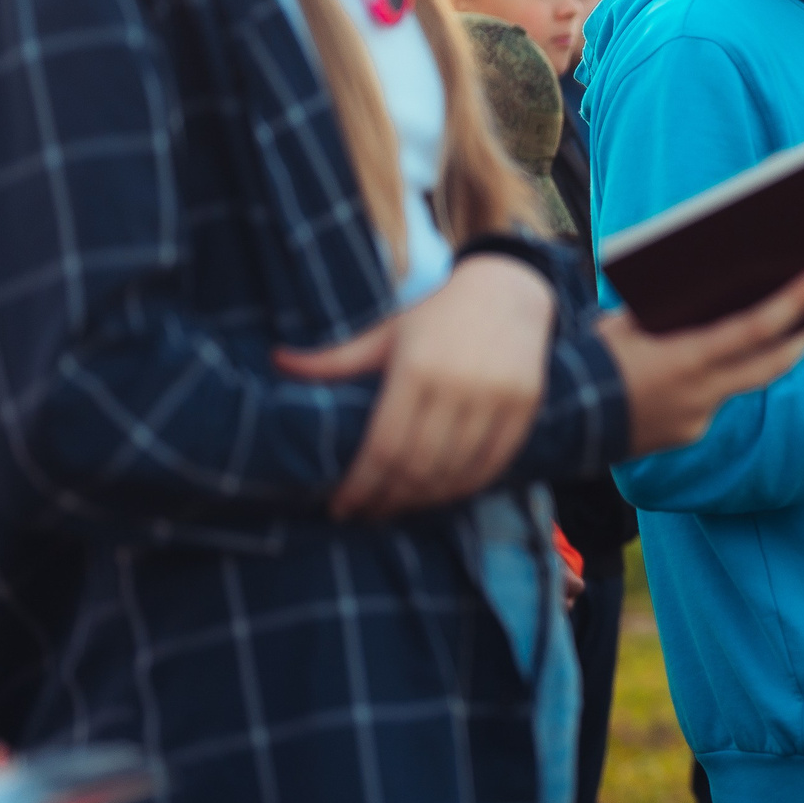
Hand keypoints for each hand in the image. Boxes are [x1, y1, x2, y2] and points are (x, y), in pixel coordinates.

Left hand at [276, 255, 558, 520]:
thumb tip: (278, 361)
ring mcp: (497, 397)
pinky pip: (494, 464)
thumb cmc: (436, 315)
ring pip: (456, 472)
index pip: (384, 447)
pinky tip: (443, 494)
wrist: (507, 288)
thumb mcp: (385, 333)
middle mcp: (459, 385)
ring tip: (400, 507)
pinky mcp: (525, 405)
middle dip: (388, 499)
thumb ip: (335, 359)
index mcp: (416, 368)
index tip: (342, 507)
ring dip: (425, 499)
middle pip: (418, 467)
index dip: (361, 486)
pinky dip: (466, 487)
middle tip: (368, 514)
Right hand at [598, 266, 803, 456]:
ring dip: (757, 357)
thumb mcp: (625, 324)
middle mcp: (700, 395)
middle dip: (801, 335)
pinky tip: (710, 360)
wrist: (555, 423)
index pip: (756, 329)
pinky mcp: (687, 435)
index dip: (796, 303)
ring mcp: (697, 420)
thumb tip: (708, 298)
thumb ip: (669, 314)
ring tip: (777, 328)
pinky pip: (712, 401)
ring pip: (741, 382)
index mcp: (686, 359)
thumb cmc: (588, 361)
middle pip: (770, 364)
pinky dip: (714, 379)